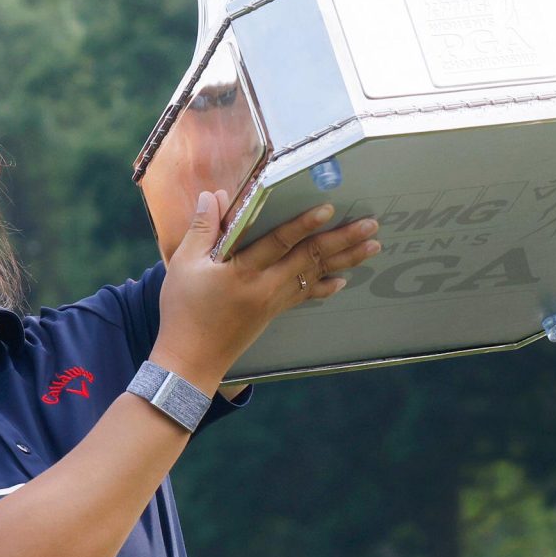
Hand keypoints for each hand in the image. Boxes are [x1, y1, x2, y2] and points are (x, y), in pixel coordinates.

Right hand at [151, 189, 381, 385]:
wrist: (190, 361)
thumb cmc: (183, 310)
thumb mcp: (183, 265)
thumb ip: (202, 228)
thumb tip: (212, 195)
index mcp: (243, 272)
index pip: (280, 242)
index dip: (304, 224)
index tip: (328, 208)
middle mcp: (266, 286)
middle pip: (311, 258)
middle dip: (343, 240)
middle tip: (370, 224)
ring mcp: (273, 301)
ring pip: (315, 275)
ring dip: (346, 260)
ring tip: (372, 246)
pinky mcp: (273, 312)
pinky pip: (305, 295)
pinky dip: (325, 286)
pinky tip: (343, 280)